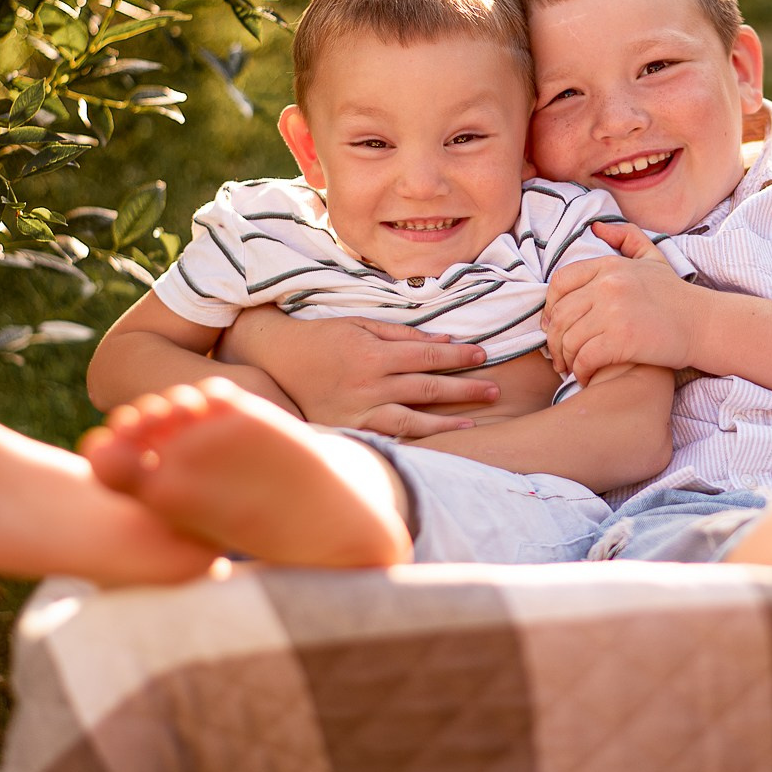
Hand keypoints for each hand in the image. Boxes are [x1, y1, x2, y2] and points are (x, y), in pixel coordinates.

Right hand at [215, 309, 496, 438]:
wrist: (276, 359)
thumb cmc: (322, 337)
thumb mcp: (362, 324)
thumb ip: (403, 334)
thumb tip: (446, 341)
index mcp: (374, 355)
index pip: (427, 357)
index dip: (458, 357)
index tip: (483, 355)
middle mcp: (368, 386)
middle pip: (426, 389)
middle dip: (463, 389)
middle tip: (494, 390)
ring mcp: (358, 412)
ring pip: (411, 421)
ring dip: (444, 423)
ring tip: (472, 424)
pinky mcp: (349, 429)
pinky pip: (386, 438)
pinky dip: (411, 442)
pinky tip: (433, 446)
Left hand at [542, 222, 699, 385]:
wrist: (705, 324)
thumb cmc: (676, 296)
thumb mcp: (653, 257)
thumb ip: (626, 237)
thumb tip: (595, 228)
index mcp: (609, 265)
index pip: (560, 283)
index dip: (550, 307)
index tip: (554, 326)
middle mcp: (608, 285)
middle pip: (560, 314)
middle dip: (553, 340)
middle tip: (558, 356)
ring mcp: (614, 311)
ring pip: (568, 339)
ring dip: (565, 359)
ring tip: (571, 368)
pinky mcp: (622, 339)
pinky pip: (585, 358)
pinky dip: (580, 371)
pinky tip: (586, 377)